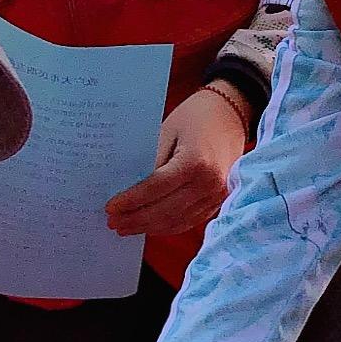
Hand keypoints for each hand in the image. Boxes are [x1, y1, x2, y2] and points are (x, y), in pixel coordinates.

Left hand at [103, 88, 245, 238]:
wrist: (230, 114)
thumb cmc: (195, 116)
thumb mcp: (167, 130)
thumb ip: (149, 160)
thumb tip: (127, 187)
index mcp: (195, 161)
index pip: (156, 188)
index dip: (131, 200)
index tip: (110, 207)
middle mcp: (209, 183)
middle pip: (166, 210)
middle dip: (136, 219)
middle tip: (112, 222)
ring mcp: (217, 195)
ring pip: (177, 221)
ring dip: (149, 227)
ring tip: (125, 227)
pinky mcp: (218, 201)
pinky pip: (189, 221)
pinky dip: (167, 226)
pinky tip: (149, 226)